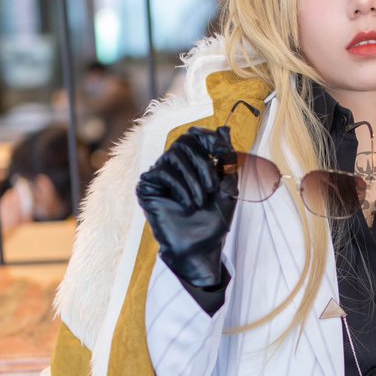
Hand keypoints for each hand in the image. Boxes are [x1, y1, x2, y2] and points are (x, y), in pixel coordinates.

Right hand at [136, 125, 237, 288]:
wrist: (200, 247)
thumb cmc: (213, 220)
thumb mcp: (228, 187)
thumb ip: (227, 159)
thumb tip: (225, 128)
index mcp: (192, 162)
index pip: (196, 135)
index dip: (209, 137)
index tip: (222, 150)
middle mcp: (174, 165)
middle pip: (185, 141)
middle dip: (203, 163)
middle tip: (212, 187)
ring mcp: (159, 174)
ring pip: (174, 155)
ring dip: (193, 179)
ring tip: (200, 201)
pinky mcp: (146, 186)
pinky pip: (162, 172)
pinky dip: (180, 187)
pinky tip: (187, 204)